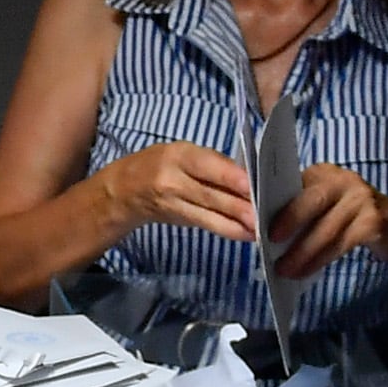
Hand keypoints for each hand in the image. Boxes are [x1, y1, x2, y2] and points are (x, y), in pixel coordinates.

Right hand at [97, 140, 255, 246]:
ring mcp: (174, 204)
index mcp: (179, 155)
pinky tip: (245, 233)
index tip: (252, 186)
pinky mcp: (179, 220)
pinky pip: (206, 224)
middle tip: (261, 215)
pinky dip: (227, 229)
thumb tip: (249, 177)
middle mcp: (173, 180)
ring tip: (258, 229)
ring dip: (235, 224)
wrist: (125, 189)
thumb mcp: (183, 152)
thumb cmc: (163, 163)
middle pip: (210, 194)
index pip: (207, 165)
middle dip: (238, 206)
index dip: (230, 177)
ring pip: (209, 215)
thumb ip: (213, 163)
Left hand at [272, 162, 387, 280]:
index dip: (274, 203)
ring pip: (325, 229)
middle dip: (289, 221)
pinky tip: (305, 271)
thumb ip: (301, 210)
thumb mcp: (326, 206)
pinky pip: (340, 244)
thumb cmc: (351, 217)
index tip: (255, 220)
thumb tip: (264, 230)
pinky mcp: (374, 222)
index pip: (296, 185)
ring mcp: (362, 199)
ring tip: (283, 270)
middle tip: (267, 242)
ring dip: (302, 252)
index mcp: (325, 173)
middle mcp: (344, 180)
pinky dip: (320, 260)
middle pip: (312, 200)